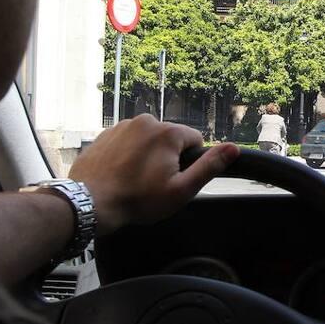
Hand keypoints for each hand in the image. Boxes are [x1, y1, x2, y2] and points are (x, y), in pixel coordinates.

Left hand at [69, 115, 239, 235]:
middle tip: (154, 184)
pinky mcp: (106, 134)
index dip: (189, 163)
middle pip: (170, 138)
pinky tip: (121, 174)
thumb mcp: (181, 189)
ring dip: (147, 155)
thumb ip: (209, 166)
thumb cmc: (138, 200)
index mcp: (167, 132)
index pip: (195, 140)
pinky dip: (128, 154)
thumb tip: (233, 148)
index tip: (174, 179)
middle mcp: (146, 121)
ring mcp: (123, 126)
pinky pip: (128, 141)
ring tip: (135, 180)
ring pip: (148, 140)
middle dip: (168, 158)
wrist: (91, 202)